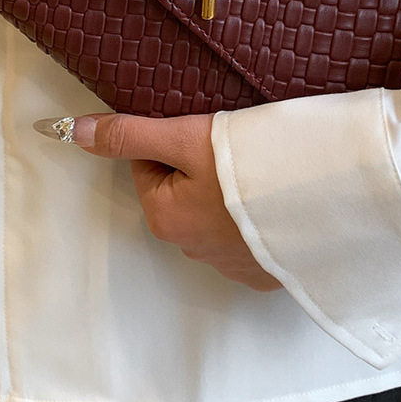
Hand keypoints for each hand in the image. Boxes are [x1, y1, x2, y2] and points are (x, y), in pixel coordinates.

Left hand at [71, 113, 281, 290]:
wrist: (331, 198)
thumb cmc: (252, 164)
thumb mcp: (186, 138)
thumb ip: (130, 134)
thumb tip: (70, 131)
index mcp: (166, 217)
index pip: (149, 166)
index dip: (173, 138)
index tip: (205, 130)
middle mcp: (192, 249)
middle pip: (181, 191)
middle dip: (200, 166)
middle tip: (236, 146)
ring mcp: (234, 265)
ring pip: (215, 213)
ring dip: (229, 192)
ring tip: (262, 168)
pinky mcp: (269, 271)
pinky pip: (251, 235)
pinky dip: (258, 215)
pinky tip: (279, 197)